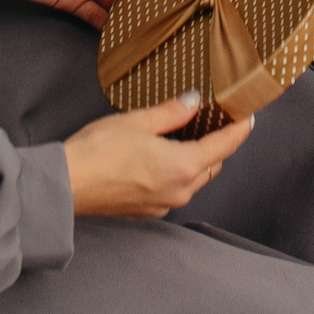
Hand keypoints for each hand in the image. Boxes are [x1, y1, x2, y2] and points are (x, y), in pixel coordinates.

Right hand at [62, 93, 255, 216]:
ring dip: (199, 160)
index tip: (247, 117)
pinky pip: (175, 190)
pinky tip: (165, 157)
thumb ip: (172, 112)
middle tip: (220, 123)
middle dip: (220, 144)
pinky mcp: (147, 210)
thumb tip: (192, 103)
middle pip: (213, 165)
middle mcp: (179, 190)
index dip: (240, 129)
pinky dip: (179, 173)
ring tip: (192, 136)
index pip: (225, 146)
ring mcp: (163, 204)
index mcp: (183, 167)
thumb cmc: (98, 153)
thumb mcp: (138, 121)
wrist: (65, 185)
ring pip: (195, 180)